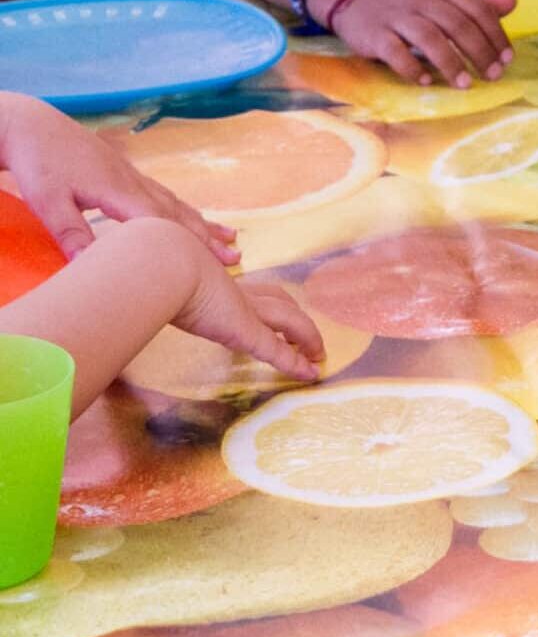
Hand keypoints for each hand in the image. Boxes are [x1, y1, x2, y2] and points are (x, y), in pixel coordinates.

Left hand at [0, 94, 236, 261]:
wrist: (32, 125)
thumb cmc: (38, 162)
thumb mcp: (46, 200)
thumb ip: (71, 232)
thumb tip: (88, 266)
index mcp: (118, 190)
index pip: (162, 222)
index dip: (190, 244)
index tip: (213, 264)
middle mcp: (133, 182)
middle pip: (178, 214)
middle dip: (207, 237)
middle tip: (235, 258)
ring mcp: (132, 176)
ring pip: (176, 203)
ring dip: (203, 223)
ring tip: (230, 237)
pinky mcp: (124, 174)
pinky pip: (164, 195)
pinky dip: (184, 209)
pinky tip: (191, 215)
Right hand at [166, 236, 325, 384]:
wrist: (162, 264)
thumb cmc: (151, 269)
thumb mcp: (154, 278)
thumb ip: (150, 288)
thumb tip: (122, 288)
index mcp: (216, 283)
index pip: (252, 290)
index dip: (271, 301)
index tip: (278, 309)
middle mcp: (236, 294)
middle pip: (279, 301)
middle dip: (296, 317)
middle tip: (307, 335)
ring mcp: (244, 311)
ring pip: (290, 320)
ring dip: (307, 337)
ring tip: (316, 354)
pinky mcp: (245, 330)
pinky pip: (277, 351)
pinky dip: (294, 362)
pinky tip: (309, 372)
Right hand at [330, 0, 515, 86]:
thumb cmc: (409, 4)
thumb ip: (477, 4)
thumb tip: (513, 0)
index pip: (478, 10)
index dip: (496, 36)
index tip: (507, 59)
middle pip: (458, 26)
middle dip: (480, 53)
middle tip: (493, 76)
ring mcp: (396, 16)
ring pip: (429, 38)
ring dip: (450, 64)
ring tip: (465, 84)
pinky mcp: (374, 34)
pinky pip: (395, 52)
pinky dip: (412, 69)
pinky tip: (426, 82)